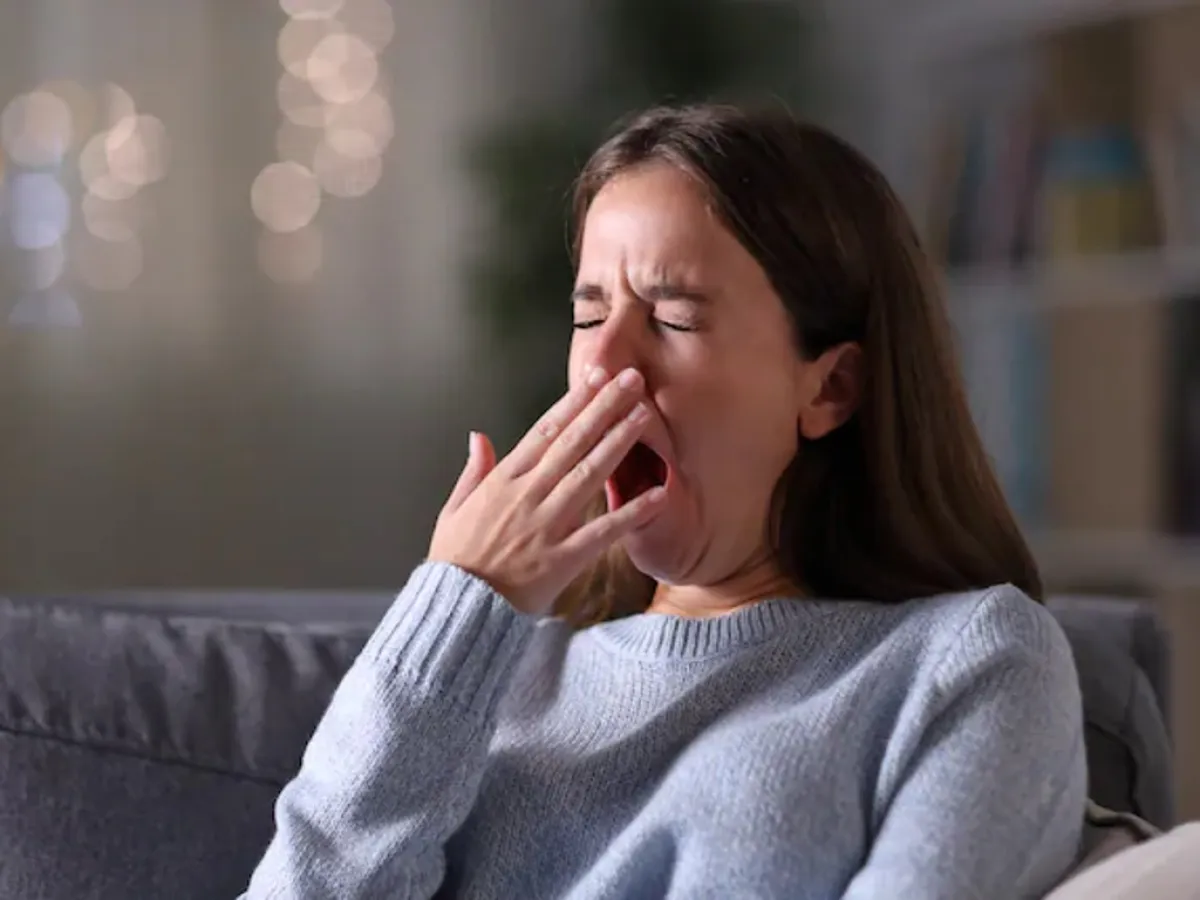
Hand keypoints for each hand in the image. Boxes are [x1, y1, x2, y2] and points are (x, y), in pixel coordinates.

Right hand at [428, 366, 667, 614]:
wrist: (456, 611)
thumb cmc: (455, 562)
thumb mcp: (452, 511)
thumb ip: (473, 472)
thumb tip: (479, 435)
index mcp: (501, 483)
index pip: (544, 431)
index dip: (573, 402)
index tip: (596, 377)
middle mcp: (527, 497)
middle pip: (572, 443)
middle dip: (603, 408)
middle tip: (632, 381)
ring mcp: (546, 527)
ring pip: (588, 475)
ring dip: (618, 443)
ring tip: (644, 417)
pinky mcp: (562, 560)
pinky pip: (603, 532)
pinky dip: (632, 513)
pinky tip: (659, 494)